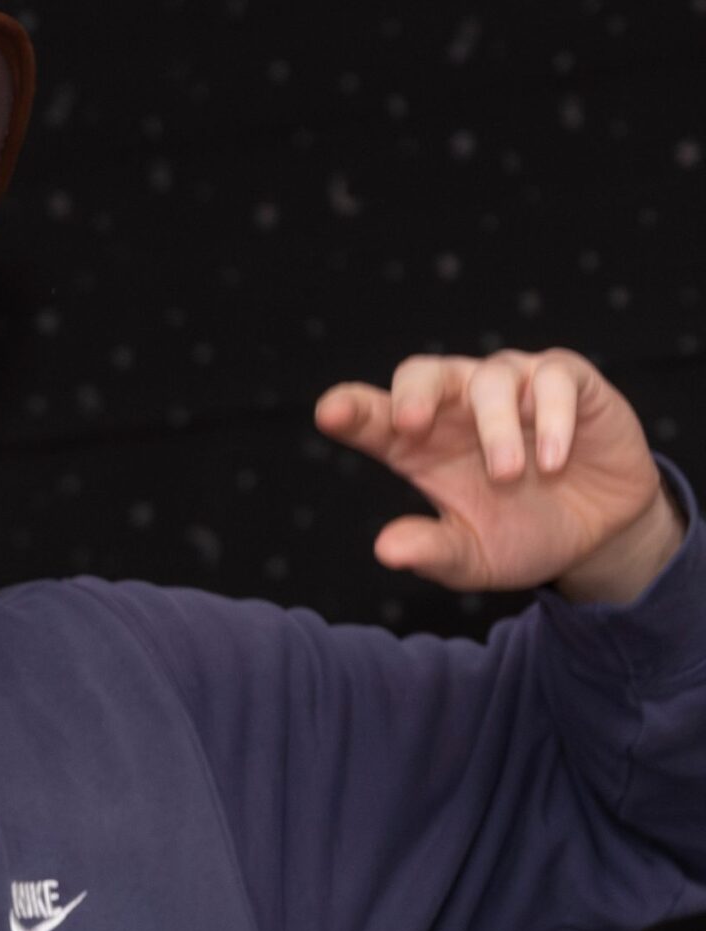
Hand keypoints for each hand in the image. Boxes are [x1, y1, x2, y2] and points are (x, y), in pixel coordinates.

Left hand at [311, 348, 679, 601]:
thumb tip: (386, 550)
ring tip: (507, 474)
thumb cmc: (521, 535)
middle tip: (409, 426)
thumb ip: (433, 552)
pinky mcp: (568, 382)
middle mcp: (458, 405)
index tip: (331, 414)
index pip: (372, 414)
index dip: (350, 408)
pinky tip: (553, 460)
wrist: (599, 535)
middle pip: (422, 373)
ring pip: (490, 379)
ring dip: (493, 426)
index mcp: (419, 444)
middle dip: (411, 393)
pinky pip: (555, 377)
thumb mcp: (475, 558)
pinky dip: (552, 416)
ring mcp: (514, 388)